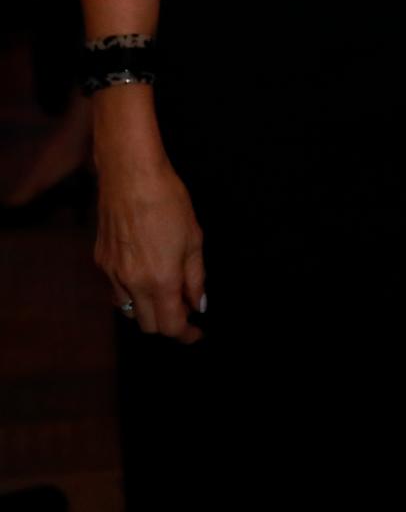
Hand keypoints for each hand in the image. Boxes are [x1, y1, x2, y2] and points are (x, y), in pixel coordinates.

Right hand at [93, 141, 204, 342]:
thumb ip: (196, 277)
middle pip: (147, 325)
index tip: (197, 332)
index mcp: (160, 280)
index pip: (171, 325)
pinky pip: (116, 291)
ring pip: (129, 310)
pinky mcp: (101, 262)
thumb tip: (198, 303)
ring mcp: (112, 274)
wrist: (131, 177)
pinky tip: (146, 276)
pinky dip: (133, 293)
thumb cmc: (169, 203)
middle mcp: (132, 284)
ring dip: (149, 310)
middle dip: (168, 325)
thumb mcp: (194, 239)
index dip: (186, 334)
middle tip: (185, 311)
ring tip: (167, 292)